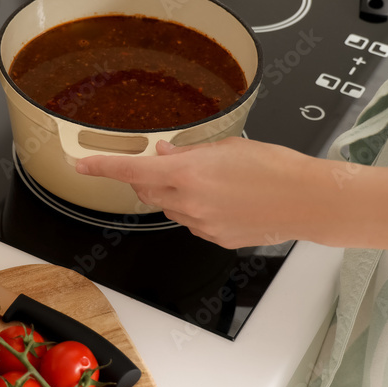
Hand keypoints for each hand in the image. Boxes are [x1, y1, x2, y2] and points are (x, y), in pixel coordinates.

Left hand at [75, 137, 326, 247]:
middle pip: (149, 190)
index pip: (132, 170)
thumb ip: (188, 153)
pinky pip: (193, 222)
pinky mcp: (215, 239)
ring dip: (178, 193)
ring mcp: (201, 224)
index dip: (101, 167)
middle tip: (168, 162)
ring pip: (171, 207)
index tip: (81, 164)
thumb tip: (164, 154)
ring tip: (215, 180)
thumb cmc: (275, 167)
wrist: (306, 201)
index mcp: (188, 172)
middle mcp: (188, 201)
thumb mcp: (227, 147)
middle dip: (149, 176)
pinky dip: (198, 209)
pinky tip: (226, 199)